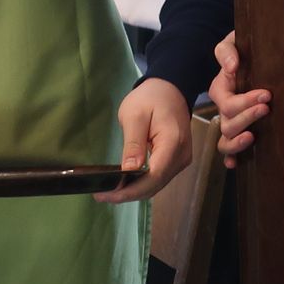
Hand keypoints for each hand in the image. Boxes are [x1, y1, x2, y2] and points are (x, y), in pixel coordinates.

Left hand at [94, 77, 189, 203]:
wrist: (171, 88)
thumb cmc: (151, 97)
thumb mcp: (135, 115)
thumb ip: (133, 143)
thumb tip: (129, 171)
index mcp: (173, 143)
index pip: (153, 177)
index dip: (129, 190)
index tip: (105, 193)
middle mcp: (182, 156)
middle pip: (155, 185)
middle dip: (128, 194)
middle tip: (101, 194)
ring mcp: (182, 160)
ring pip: (157, 185)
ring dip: (134, 191)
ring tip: (109, 190)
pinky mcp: (177, 160)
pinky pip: (159, 178)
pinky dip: (141, 184)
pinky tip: (125, 183)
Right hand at [208, 30, 269, 169]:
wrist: (246, 54)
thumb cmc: (239, 48)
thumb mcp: (230, 42)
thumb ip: (227, 52)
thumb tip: (232, 66)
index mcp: (220, 89)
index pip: (228, 103)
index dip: (245, 102)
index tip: (266, 94)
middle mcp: (223, 108)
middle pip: (227, 124)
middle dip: (247, 117)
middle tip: (266, 108)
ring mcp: (230, 120)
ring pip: (225, 139)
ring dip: (237, 142)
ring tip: (253, 137)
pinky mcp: (240, 128)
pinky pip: (229, 149)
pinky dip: (231, 158)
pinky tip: (237, 164)